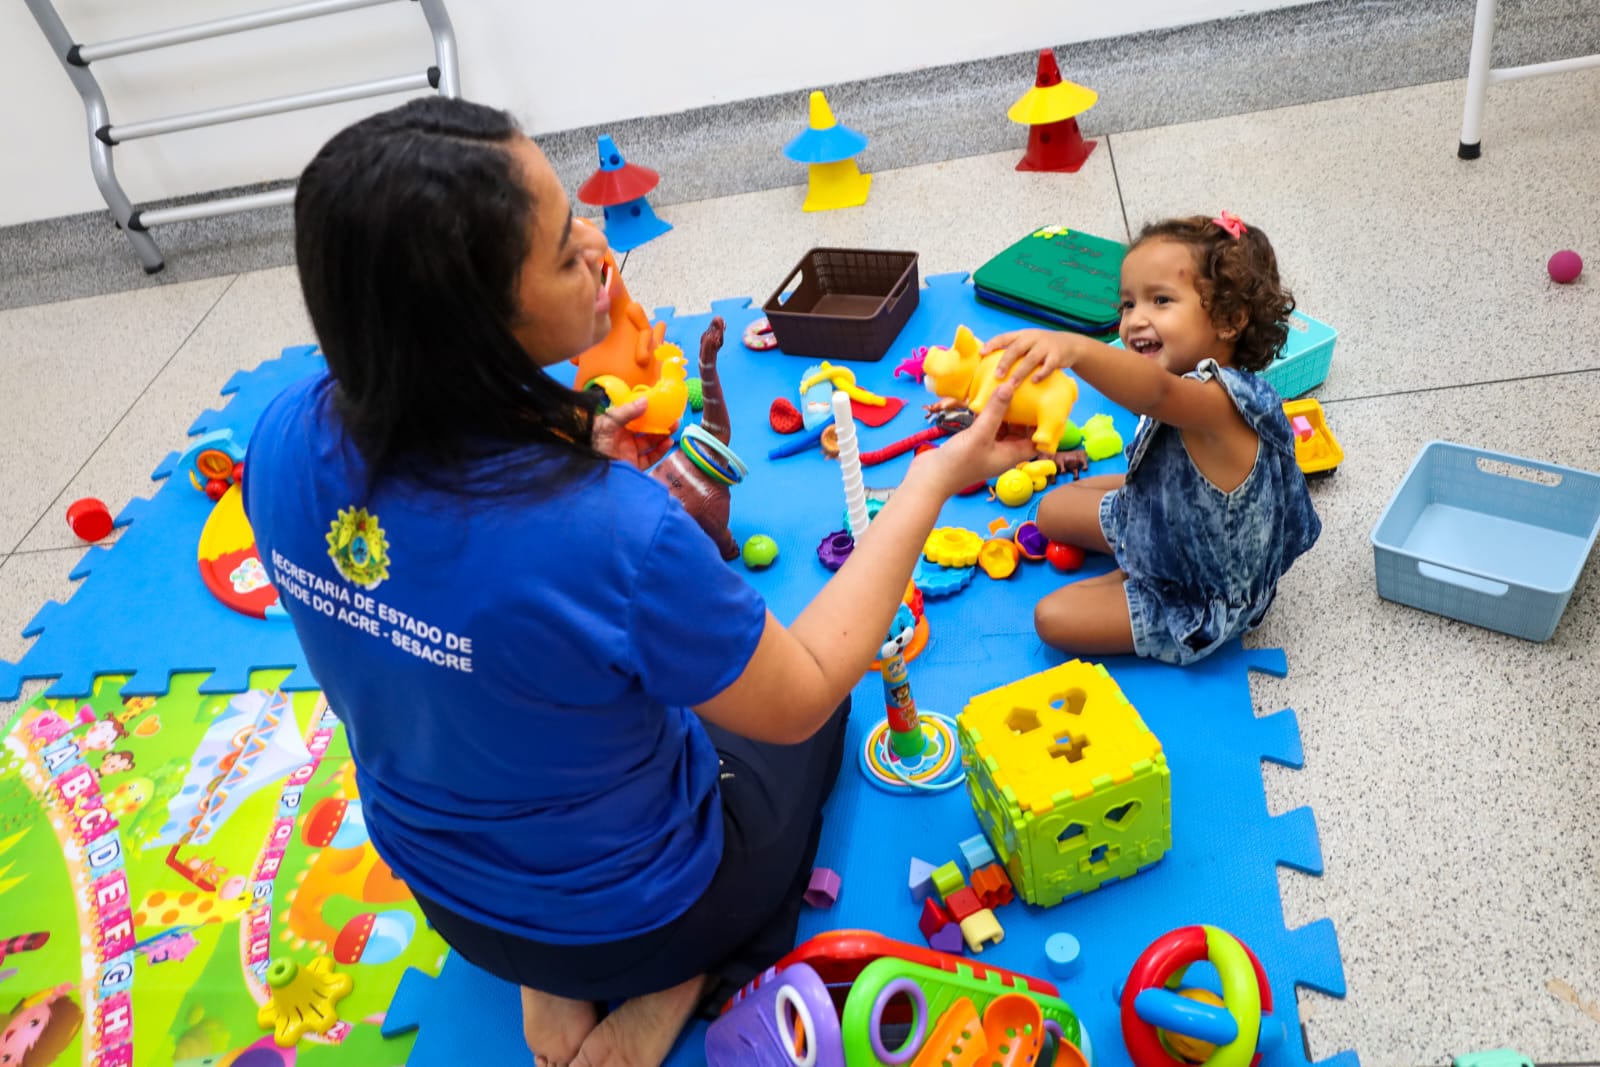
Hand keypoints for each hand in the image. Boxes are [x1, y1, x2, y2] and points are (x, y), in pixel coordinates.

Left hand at [592, 398, 674, 469]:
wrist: (589, 468)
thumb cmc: (593, 442)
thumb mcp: (608, 423)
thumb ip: (626, 412)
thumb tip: (646, 401)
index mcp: (616, 425)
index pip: (634, 416)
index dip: (648, 411)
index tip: (661, 405)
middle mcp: (623, 438)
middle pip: (645, 429)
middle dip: (660, 423)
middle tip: (673, 417)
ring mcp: (629, 452)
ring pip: (650, 442)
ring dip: (663, 435)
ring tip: (674, 427)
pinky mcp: (634, 465)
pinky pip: (651, 458)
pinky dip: (660, 451)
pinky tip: (668, 442)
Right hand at [909, 382, 1036, 495]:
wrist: (929, 479)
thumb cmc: (959, 463)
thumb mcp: (980, 434)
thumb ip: (995, 411)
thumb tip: (1011, 386)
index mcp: (1011, 455)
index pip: (1036, 440)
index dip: (1044, 425)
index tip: (1046, 404)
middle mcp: (1002, 452)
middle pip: (1021, 430)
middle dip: (1024, 412)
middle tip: (1027, 389)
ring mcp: (987, 447)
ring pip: (1003, 426)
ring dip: (1005, 410)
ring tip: (1010, 388)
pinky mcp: (973, 442)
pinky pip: (987, 425)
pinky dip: (989, 413)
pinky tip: (986, 397)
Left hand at [982, 329, 1080, 383]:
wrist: (1071, 345)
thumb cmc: (1042, 348)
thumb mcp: (1028, 343)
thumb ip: (1013, 351)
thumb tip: (991, 369)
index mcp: (1022, 335)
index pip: (1004, 337)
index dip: (992, 344)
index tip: (982, 353)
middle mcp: (1033, 338)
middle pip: (1016, 348)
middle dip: (1005, 362)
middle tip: (997, 376)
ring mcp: (1046, 346)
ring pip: (1031, 359)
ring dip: (1020, 372)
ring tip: (1012, 384)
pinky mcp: (1058, 356)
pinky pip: (1049, 365)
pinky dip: (1041, 373)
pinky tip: (1034, 381)